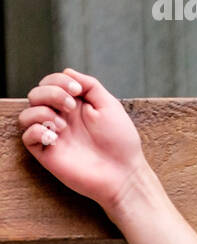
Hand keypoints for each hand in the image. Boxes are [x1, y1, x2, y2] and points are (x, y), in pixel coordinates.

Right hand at [16, 68, 148, 208]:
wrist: (122, 172)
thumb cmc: (120, 140)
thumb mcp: (109, 105)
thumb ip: (90, 85)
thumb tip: (67, 71)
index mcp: (76, 105)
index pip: (51, 83)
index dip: (58, 80)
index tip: (78, 91)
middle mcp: (61, 117)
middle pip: (35, 94)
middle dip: (51, 93)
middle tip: (72, 106)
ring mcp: (53, 135)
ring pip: (26, 114)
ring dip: (42, 112)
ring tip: (64, 125)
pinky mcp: (47, 153)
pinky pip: (26, 136)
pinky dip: (37, 130)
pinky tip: (55, 136)